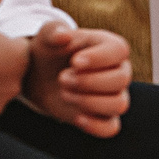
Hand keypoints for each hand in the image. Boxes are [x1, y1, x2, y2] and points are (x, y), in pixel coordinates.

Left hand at [23, 22, 131, 137]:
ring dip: (89, 102)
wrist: (37, 75)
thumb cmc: (48, 51)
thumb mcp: (46, 36)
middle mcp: (118, 71)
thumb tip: (64, 35)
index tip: (75, 62)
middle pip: (121, 79)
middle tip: (62, 78)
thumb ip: (53, 31)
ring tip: (64, 93)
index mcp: (109, 47)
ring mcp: (112, 95)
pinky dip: (95, 126)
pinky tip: (76, 118)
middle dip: (89, 82)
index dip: (100, 58)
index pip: (120, 50)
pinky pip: (111, 128)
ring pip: (119, 104)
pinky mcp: (101, 116)